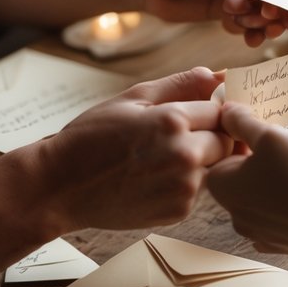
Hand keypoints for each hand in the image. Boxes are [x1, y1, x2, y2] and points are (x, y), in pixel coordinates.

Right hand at [39, 67, 232, 231]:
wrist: (60, 187)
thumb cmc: (92, 136)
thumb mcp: (133, 98)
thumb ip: (182, 84)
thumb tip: (220, 74)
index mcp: (173, 121)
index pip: (221, 110)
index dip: (212, 110)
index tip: (199, 112)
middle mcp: (184, 156)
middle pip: (226, 141)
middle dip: (211, 136)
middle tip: (180, 136)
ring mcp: (183, 188)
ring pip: (215, 167)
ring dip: (201, 161)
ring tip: (162, 157)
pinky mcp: (178, 212)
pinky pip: (199, 190)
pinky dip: (186, 183)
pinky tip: (156, 178)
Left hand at [207, 105, 287, 286]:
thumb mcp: (272, 137)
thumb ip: (243, 122)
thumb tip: (225, 112)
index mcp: (223, 188)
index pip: (221, 152)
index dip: (243, 133)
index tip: (265, 122)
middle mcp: (236, 213)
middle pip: (249, 167)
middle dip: (275, 144)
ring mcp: (261, 230)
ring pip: (271, 183)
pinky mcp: (285, 239)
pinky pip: (287, 203)